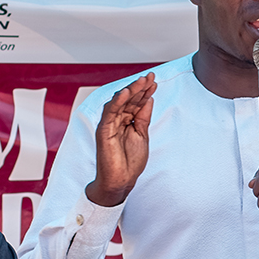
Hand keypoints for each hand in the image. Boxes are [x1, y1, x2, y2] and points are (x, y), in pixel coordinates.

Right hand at [85, 73, 156, 206]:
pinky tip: (126, 92)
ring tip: (142, 80)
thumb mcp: (142, 135)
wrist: (121, 181)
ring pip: (119, 102)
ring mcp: (109, 124)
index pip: (135, 102)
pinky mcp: (103, 130)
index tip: (154, 82)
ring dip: (131, 90)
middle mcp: (116, 120)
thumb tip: (149, 99)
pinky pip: (110, 112)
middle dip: (140, 87)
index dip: (145, 92)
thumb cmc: (130, 162)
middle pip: (128, 99)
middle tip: (150, 77)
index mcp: (126, 121)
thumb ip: (143, 117)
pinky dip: (117, 101)